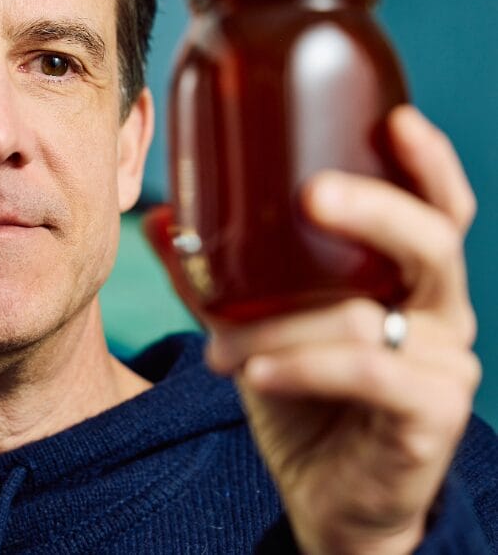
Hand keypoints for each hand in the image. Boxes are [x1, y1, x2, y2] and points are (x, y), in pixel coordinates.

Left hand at [145, 106, 481, 553]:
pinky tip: (255, 372)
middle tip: (313, 195)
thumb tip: (162, 219)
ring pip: (368, 317)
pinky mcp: (432, 416)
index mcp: (405, 273)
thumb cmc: (302, 386)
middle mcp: (438, 309)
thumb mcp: (260, 322)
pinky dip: (303, 366)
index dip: (429, 162)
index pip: (437, 206)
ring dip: (283, 324)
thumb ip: (216, 275)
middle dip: (374, 210)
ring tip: (222, 342)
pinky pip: (368, 376)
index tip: (398, 119)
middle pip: (432, 241)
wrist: (328, 487)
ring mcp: (444, 364)